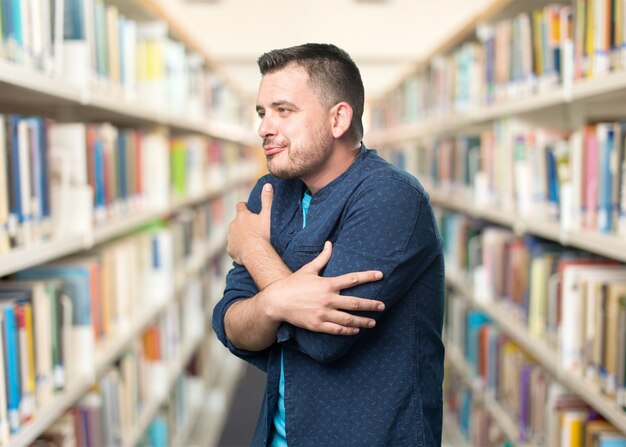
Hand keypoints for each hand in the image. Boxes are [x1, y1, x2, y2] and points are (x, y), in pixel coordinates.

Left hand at [227, 183, 272, 264]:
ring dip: (239, 235)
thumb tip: (267, 185)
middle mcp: (233, 225)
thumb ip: (267, 199)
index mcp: (242, 216)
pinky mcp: (230, 249)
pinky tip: (246, 250)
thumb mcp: (267, 215)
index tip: (248, 209)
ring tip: (250, 240)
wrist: (257, 254)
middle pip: (236, 221)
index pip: (240, 206)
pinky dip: (238, 247)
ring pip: (234, 234)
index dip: (244, 206)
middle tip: (253, 228)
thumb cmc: (263, 234)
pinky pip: (233, 247)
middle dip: (242, 223)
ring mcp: (230, 237)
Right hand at [263, 241, 384, 334]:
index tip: (381, 275)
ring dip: (363, 321)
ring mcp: (323, 313)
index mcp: (327, 284)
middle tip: (382, 306)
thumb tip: (330, 243)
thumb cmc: (293, 283)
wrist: (276, 302)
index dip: (368, 276)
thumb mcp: (308, 269)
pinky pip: (337, 330)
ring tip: (374, 322)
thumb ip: (322, 258)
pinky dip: (348, 331)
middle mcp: (327, 299)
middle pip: (355, 302)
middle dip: (371, 305)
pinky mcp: (317, 325)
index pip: (352, 279)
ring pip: (348, 319)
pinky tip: (356, 330)